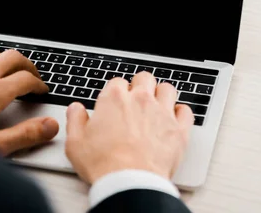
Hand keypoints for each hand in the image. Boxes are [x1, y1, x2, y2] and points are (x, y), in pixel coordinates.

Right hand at [65, 71, 193, 183]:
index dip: (115, 92)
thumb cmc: (104, 164)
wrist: (130, 182)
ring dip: (161, 94)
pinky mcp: (178, 129)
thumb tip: (76, 110)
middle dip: (140, 85)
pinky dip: (180, 113)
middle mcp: (140, 100)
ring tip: (156, 104)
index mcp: (114, 99)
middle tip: (136, 99)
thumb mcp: (75, 142)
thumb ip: (75, 120)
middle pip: (144, 78)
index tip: (114, 102)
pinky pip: (186, 111)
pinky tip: (174, 118)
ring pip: (167, 88)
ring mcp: (162, 112)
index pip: (117, 82)